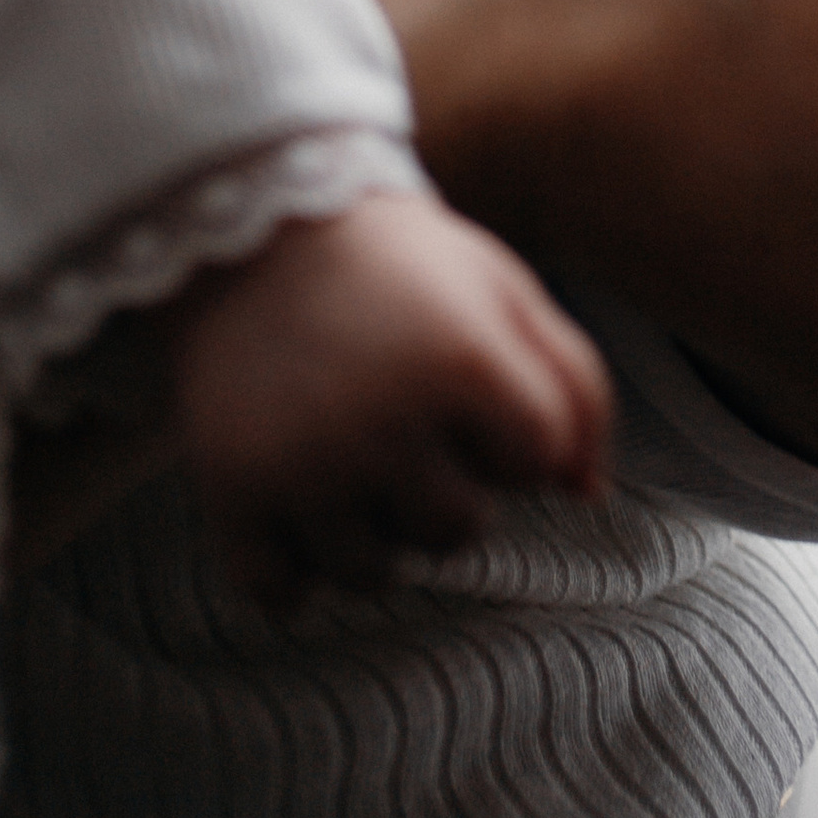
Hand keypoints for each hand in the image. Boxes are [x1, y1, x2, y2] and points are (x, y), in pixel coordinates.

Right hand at [166, 191, 612, 608]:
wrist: (254, 224)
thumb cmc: (396, 264)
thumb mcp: (501, 289)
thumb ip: (572, 383)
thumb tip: (586, 493)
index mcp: (460, 359)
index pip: (537, 459)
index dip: (514, 430)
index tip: (474, 392)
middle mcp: (380, 419)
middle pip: (459, 530)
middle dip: (448, 487)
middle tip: (405, 418)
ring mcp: (301, 464)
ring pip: (374, 575)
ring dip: (374, 534)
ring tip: (351, 455)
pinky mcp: (231, 492)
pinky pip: (282, 593)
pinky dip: (293, 568)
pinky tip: (298, 502)